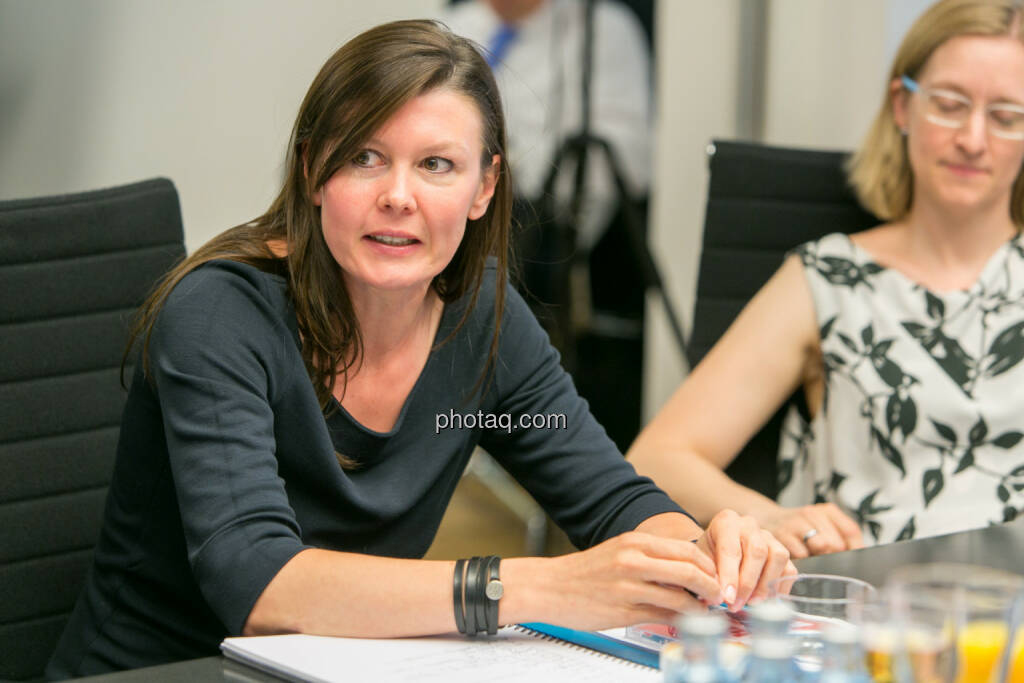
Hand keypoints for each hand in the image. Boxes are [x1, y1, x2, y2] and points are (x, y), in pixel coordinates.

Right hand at [540, 530, 723, 630]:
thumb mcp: (619, 552)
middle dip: (712, 586)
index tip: (717, 576)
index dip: (709, 565)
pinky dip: (680, 620)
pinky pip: (663, 616)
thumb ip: (650, 557)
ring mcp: (629, 587)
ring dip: (700, 607)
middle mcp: (633, 561)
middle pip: (690, 571)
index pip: (687, 550)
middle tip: (719, 596)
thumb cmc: (585, 572)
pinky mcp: (623, 611)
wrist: (549, 587)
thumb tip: (686, 569)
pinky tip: (684, 622)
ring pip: (681, 597)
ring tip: (705, 612)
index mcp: (635, 542)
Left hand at [695, 509, 795, 611]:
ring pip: (777, 557)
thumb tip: (718, 597)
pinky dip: (780, 588)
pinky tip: (766, 600)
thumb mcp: (702, 561)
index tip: (727, 598)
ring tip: (752, 603)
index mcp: (726, 522)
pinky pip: (789, 569)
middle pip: (757, 552)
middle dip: (748, 583)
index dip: (730, 576)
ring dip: (766, 585)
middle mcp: (749, 525)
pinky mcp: (782, 551)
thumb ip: (709, 576)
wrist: (716, 549)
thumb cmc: (708, 554)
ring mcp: (769, 536)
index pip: (731, 549)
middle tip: (737, 604)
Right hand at [761, 503, 863, 558]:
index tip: (852, 559)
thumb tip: (858, 558)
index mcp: (827, 511)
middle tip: (824, 558)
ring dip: (818, 557)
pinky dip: (802, 560)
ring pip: (821, 545)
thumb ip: (841, 538)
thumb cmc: (801, 529)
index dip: (854, 548)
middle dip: (833, 555)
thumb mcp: (822, 526)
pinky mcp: (781, 534)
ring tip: (811, 557)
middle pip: (836, 542)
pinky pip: (801, 554)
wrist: (768, 520)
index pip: (850, 530)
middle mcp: (812, 513)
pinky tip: (798, 557)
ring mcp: (796, 522)